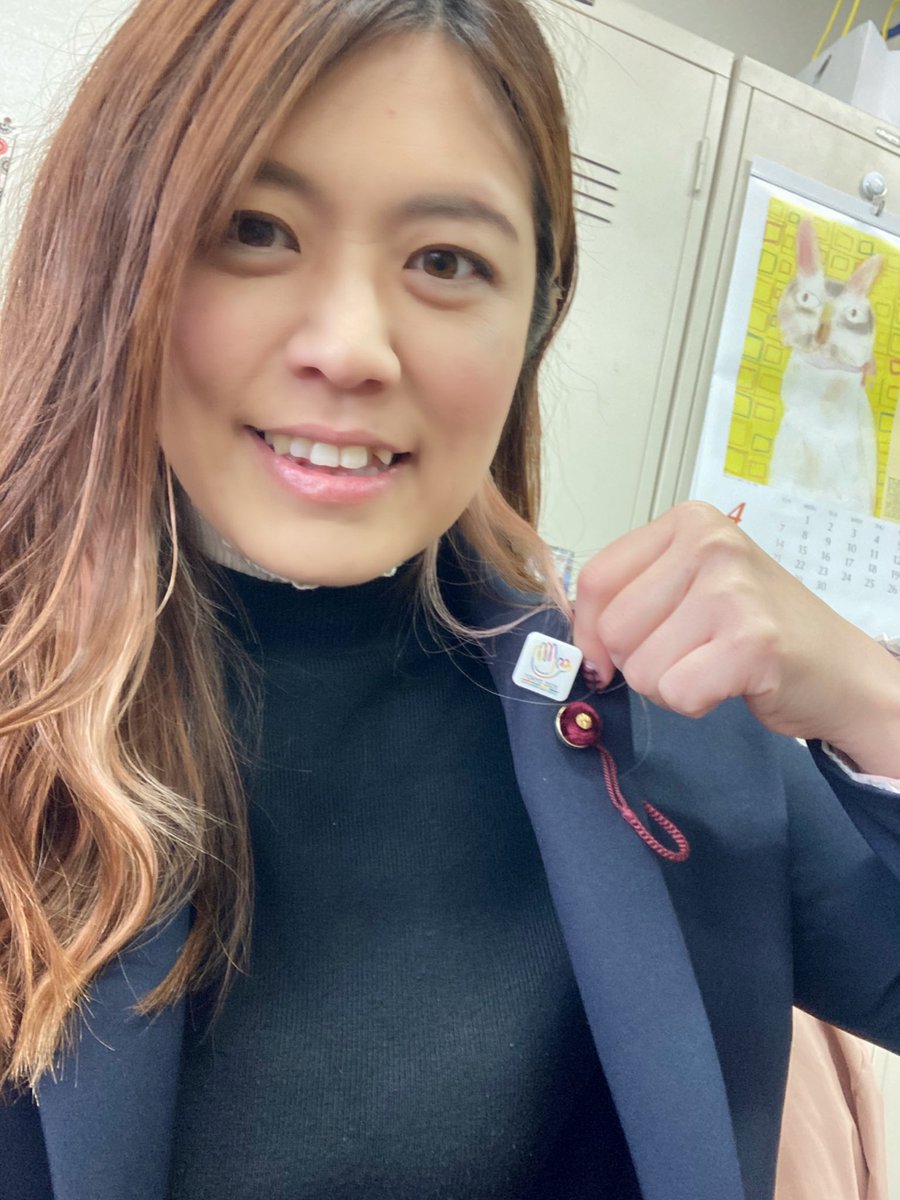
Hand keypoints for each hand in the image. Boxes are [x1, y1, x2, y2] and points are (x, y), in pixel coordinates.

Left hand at [572, 501, 899, 775]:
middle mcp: (710, 543)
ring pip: (640, 668)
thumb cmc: (754, 629)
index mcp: (687, 522)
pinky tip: (729, 683)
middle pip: (613, 629)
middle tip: (688, 655)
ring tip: (712, 665)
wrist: (839, 669)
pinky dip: (695, 703)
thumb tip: (577, 646)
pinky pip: (677, 693)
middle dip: (639, 661)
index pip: (595, 580)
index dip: (589, 631)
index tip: (607, 655)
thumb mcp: (688, 587)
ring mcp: (733, 590)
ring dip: (669, 684)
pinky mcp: (751, 641)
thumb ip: (629, 598)